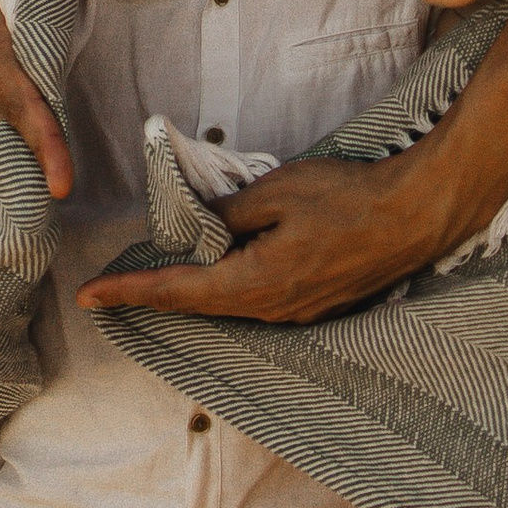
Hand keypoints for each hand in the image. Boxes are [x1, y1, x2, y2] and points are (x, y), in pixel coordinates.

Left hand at [79, 146, 450, 325]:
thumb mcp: (276, 193)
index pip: (177, 293)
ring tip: (160, 273)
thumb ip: (229, 214)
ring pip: (230, 304)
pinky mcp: (318, 304)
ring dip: (195, 290)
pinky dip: (230, 286)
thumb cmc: (349, 198)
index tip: (89, 296)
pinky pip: (260, 300)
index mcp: (256, 285)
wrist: (417, 215)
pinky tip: (223, 267)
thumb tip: (199, 228)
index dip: (130, 293)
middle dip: (156, 294)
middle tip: (114, 285)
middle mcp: (274, 311)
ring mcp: (299, 313)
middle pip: (200, 306)